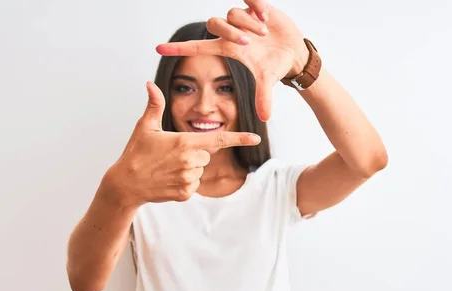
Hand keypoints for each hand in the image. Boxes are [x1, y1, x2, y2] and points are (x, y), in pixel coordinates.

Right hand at [107, 81, 261, 206]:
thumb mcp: (145, 127)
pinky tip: (168, 179)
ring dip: (189, 168)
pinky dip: (184, 183)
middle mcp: (190, 160)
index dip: (240, 138)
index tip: (256, 138)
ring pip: (200, 170)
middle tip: (171, 155)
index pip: (219, 138)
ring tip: (167, 168)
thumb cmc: (136, 153)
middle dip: (194, 153)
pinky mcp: (186, 193)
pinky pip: (194, 185)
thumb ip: (154, 105)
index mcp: (185, 142)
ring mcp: (189, 178)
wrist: (126, 184)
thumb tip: (150, 84)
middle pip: (206, 154)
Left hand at [155, 0, 309, 120]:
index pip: (198, 47)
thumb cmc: (274, 65)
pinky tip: (266, 17)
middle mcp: (231, 32)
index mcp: (228, 49)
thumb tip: (265, 118)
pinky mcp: (256, 6)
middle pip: (215, 25)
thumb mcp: (267, 80)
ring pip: (232, 14)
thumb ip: (263, 96)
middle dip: (231, 32)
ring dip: (248, 23)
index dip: (178, 49)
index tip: (158, 49)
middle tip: (248, 42)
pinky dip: (256, 6)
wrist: (293, 51)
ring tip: (264, 32)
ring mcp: (242, 19)